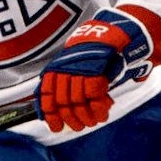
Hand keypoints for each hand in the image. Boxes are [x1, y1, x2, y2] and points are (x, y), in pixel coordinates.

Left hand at [36, 10, 151, 132]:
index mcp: (55, 68)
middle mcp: (64, 68)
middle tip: (81, 126)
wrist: (113, 32)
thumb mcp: (74, 66)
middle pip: (62, 102)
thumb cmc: (94, 53)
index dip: (51, 115)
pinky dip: (99, 107)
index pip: (47, 95)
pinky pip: (93, 95)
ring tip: (95, 120)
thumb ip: (65, 85)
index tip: (57, 128)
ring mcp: (79, 68)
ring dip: (87, 116)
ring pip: (77, 101)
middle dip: (72, 119)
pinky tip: (104, 110)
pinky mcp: (96, 69)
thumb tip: (61, 111)